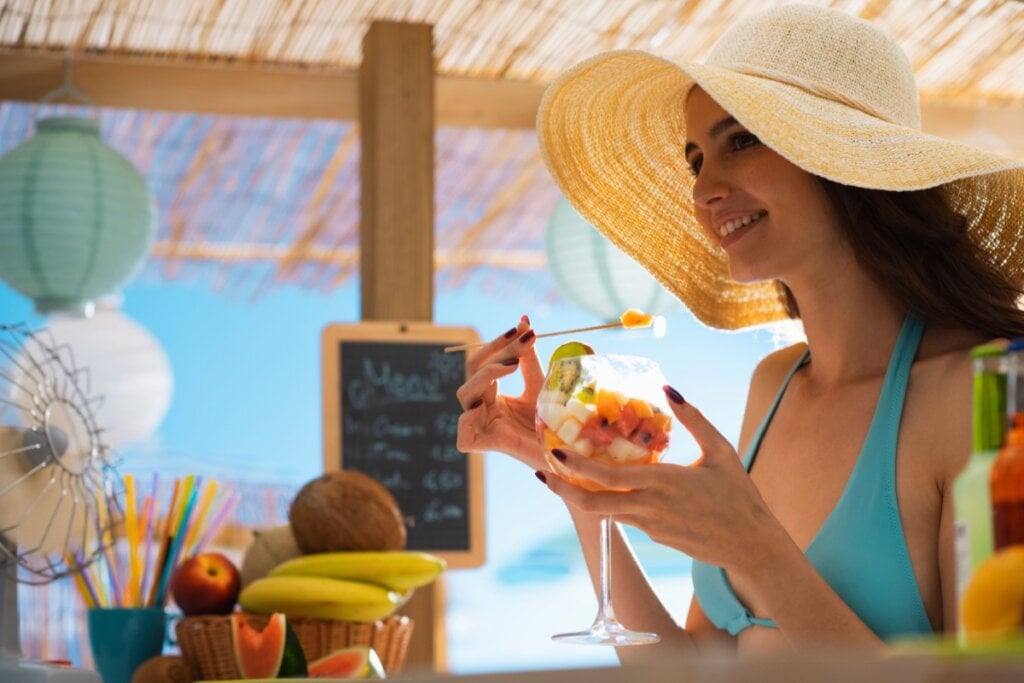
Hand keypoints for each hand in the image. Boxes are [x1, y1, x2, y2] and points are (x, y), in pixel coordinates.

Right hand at [455, 317, 545, 469]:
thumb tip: (525, 320)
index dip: (499, 343)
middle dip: (494, 350)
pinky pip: (463, 435)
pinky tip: (485, 406)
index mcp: (493, 394)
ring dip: (486, 374)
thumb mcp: (540, 385)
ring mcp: (483, 426)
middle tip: (521, 341)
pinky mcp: (486, 447)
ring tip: (512, 367)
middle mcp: (484, 408)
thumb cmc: (552, 424)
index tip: (524, 328)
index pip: (484, 361)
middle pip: (472, 370)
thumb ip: (529, 358)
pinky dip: (467, 419)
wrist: (566, 456)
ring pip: (464, 394)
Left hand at [538, 387, 780, 574]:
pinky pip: (626, 516)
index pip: (607, 478)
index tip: (553, 451)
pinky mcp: (655, 536)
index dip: (575, 466)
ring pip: (606, 511)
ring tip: (566, 474)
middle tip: (541, 472)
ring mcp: (650, 526)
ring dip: (583, 495)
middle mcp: (649, 508)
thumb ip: (694, 419)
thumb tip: (670, 388)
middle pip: (593, 503)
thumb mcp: (720, 451)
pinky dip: (611, 502)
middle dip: (562, 489)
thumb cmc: (740, 495)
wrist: (751, 546)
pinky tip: (608, 487)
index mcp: (662, 483)